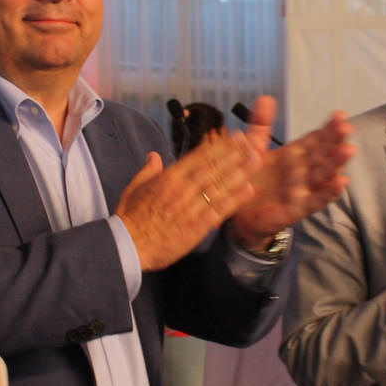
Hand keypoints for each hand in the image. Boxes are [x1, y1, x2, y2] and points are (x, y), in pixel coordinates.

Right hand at [117, 133, 259, 270]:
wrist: (128, 247)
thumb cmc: (130, 218)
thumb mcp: (134, 188)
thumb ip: (148, 171)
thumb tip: (155, 156)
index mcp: (168, 178)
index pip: (199, 157)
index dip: (220, 146)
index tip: (234, 137)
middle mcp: (182, 190)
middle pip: (213, 168)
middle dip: (235, 154)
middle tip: (254, 142)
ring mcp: (190, 208)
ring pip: (219, 186)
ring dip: (240, 172)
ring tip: (257, 160)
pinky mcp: (195, 227)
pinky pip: (218, 210)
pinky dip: (234, 200)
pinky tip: (248, 190)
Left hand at [226, 95, 354, 249]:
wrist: (239, 213)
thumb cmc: (252, 179)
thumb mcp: (253, 148)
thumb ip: (261, 124)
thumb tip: (266, 98)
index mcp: (295, 154)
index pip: (316, 139)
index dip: (328, 128)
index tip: (340, 115)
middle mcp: (303, 171)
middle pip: (323, 154)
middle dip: (335, 142)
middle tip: (347, 128)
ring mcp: (303, 190)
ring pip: (323, 175)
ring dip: (336, 164)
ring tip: (348, 150)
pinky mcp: (298, 208)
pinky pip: (316, 200)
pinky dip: (329, 192)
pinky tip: (341, 182)